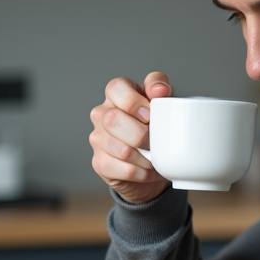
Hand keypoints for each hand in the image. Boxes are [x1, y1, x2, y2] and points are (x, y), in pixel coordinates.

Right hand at [89, 71, 173, 203]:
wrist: (153, 161)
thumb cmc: (156, 125)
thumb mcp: (162, 101)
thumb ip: (160, 87)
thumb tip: (160, 89)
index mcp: (116, 95)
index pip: (115, 88)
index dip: (133, 102)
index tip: (150, 115)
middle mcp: (101, 114)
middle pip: (112, 120)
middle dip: (142, 134)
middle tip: (156, 141)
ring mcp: (97, 139)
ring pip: (121, 149)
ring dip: (146, 157)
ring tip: (156, 158)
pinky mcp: (99, 163)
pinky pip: (124, 170)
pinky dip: (143, 173)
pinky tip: (149, 170)